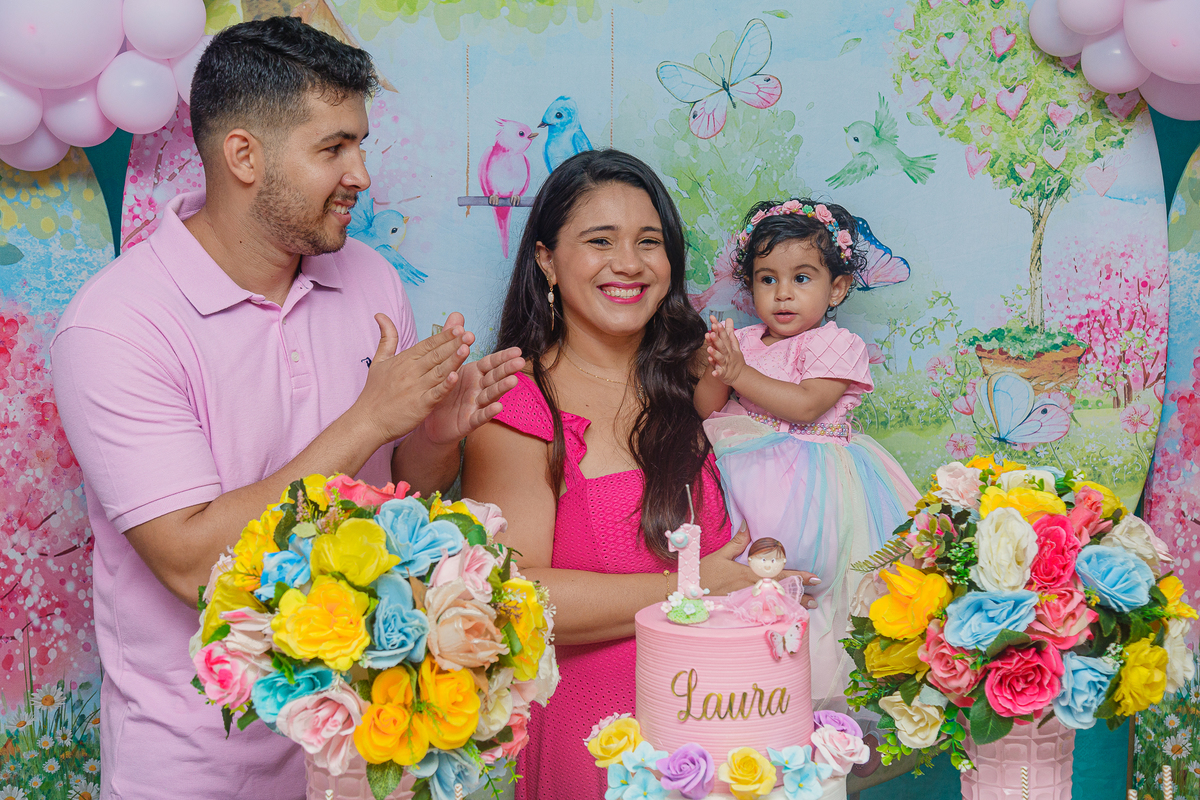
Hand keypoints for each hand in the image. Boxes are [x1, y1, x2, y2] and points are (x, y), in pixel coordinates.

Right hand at [351, 312, 476, 445]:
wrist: (367, 421)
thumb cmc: (374, 392)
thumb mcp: (379, 360)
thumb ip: (387, 338)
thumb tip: (380, 315)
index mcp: (404, 360)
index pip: (428, 344)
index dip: (444, 336)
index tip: (459, 327)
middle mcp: (411, 372)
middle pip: (436, 355)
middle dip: (454, 344)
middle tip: (470, 334)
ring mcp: (416, 388)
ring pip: (439, 371)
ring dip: (453, 360)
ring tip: (467, 348)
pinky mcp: (419, 405)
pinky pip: (435, 394)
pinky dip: (445, 386)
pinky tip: (455, 376)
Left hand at [422, 313, 524, 444]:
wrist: (429, 420)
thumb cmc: (441, 390)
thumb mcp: (446, 364)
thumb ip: (452, 340)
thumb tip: (457, 315)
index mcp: (474, 373)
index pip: (491, 363)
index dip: (503, 357)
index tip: (517, 350)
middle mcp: (478, 388)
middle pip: (495, 377)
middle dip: (507, 370)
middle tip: (520, 362)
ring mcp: (476, 405)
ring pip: (491, 395)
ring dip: (502, 388)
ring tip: (513, 381)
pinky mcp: (469, 421)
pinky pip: (480, 416)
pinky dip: (489, 412)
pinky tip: (498, 407)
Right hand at [700, 524, 819, 606]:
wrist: (686, 594)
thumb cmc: (702, 574)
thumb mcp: (720, 555)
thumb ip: (738, 542)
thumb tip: (748, 525)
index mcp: (748, 574)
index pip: (779, 574)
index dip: (799, 576)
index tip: (815, 577)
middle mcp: (751, 590)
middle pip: (781, 592)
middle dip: (800, 594)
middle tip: (817, 597)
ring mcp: (747, 603)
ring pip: (775, 604)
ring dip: (792, 605)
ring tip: (808, 607)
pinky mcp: (741, 612)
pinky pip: (763, 614)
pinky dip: (777, 614)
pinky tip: (787, 616)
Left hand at [707, 316, 745, 387]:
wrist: (740, 376)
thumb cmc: (735, 359)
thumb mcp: (734, 345)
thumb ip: (730, 332)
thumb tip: (728, 319)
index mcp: (729, 348)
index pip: (724, 337)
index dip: (720, 330)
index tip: (716, 323)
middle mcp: (727, 355)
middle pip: (722, 346)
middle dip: (716, 340)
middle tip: (710, 333)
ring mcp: (725, 364)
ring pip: (720, 358)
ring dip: (715, 354)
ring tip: (709, 349)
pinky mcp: (723, 374)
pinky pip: (720, 373)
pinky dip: (717, 373)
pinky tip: (713, 372)